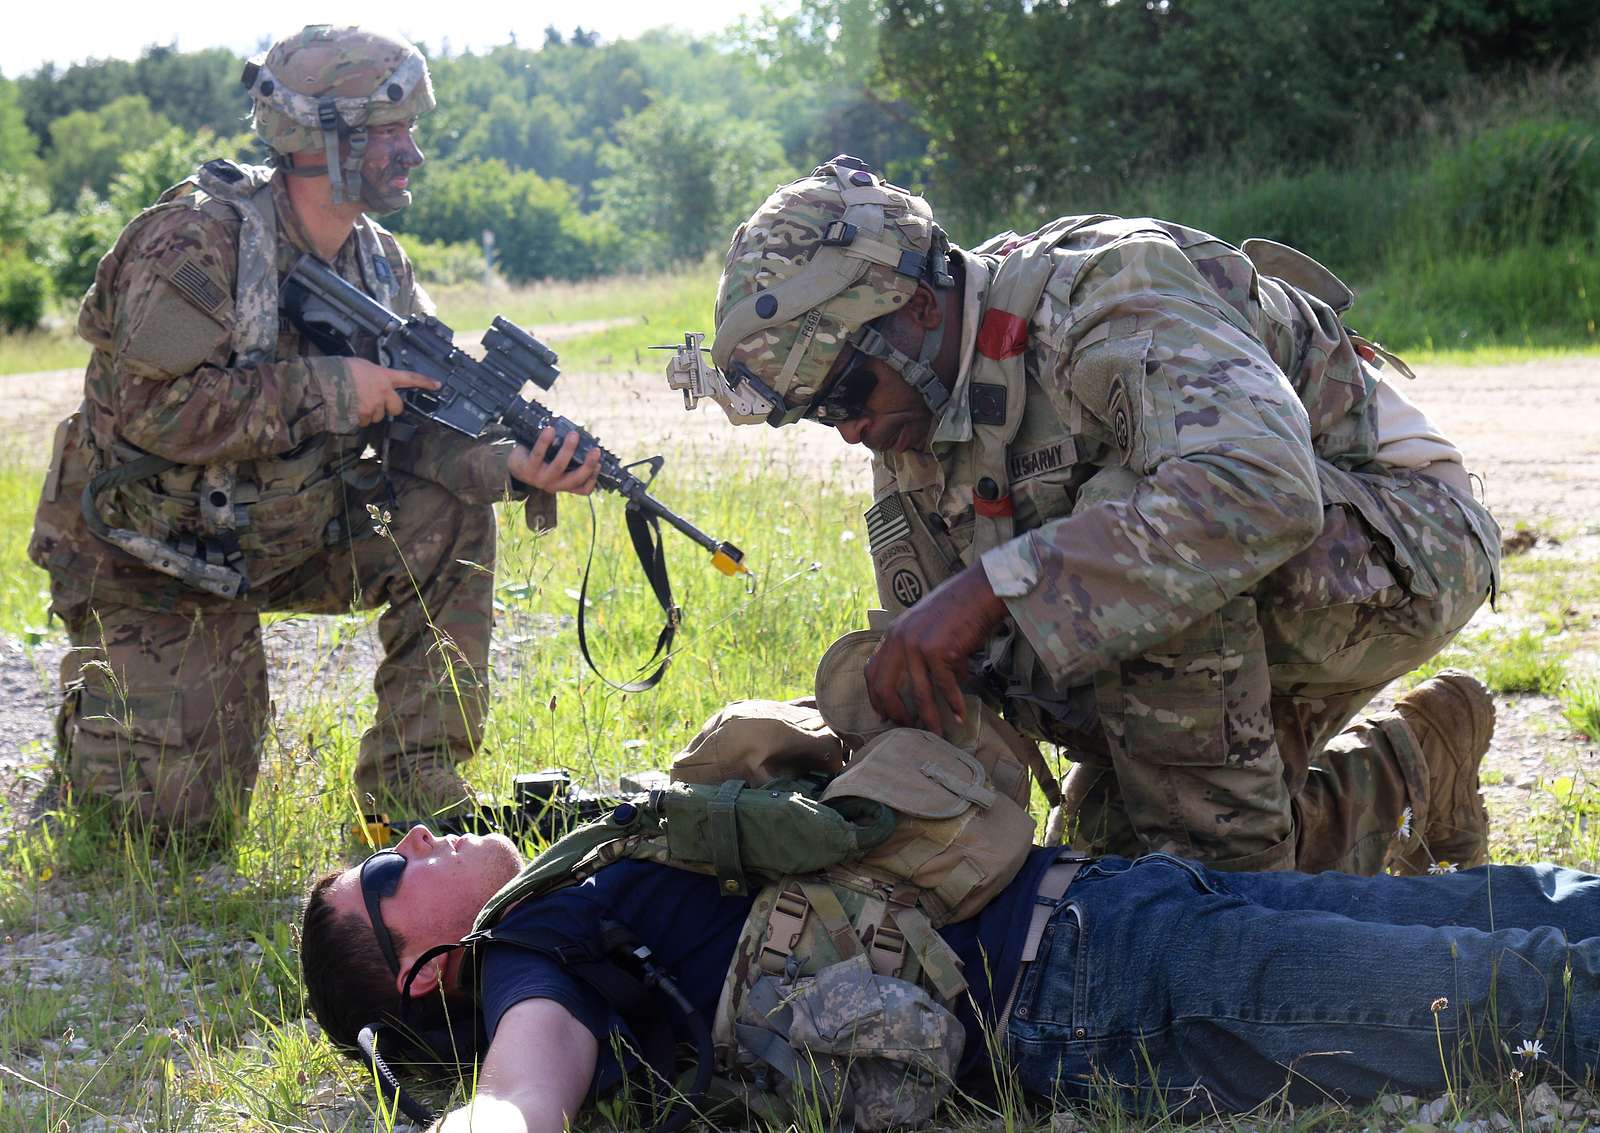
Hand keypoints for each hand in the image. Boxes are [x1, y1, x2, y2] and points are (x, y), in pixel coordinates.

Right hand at [345, 358, 439, 424]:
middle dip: (389, 408)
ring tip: (355, 402)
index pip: (409, 378)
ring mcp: (374, 406)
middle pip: (397, 408)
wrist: (326, 382)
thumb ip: (374, 375)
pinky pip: (364, 422)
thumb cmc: (340, 371)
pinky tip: (349, 409)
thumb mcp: (362, 366)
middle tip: (377, 403)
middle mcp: (383, 393)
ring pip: (378, 416)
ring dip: (370, 413)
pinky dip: (358, 419)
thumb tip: (373, 381)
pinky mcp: (364, 417)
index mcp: (384, 376)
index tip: (437, 384)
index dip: (424, 382)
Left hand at [507, 427, 601, 495]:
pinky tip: (550, 430)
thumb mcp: (557, 463)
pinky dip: (544, 442)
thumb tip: (586, 438)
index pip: (583, 489)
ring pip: (558, 466)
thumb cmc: (541, 461)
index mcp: (564, 485)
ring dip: (568, 450)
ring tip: (574, 434)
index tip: (599, 464)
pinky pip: (538, 455)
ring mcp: (540, 479)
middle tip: (596, 450)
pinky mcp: (527, 470)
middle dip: (587, 465)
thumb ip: (571, 457)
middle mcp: (554, 485)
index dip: (593, 478)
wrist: (514, 464)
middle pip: (575, 479)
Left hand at [866, 563, 1008, 728]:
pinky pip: (944, 686)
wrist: (981, 589)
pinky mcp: (938, 650)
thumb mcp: (930, 625)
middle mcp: (900, 639)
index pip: (873, 669)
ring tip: (935, 732)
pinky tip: (959, 715)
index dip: (875, 695)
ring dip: (928, 716)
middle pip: (884, 686)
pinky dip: (953, 703)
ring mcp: (917, 645)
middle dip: (894, 712)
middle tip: (905, 727)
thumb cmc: (962, 605)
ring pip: (918, 693)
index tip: (883, 713)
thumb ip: (926, 650)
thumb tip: (942, 682)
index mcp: (895, 632)